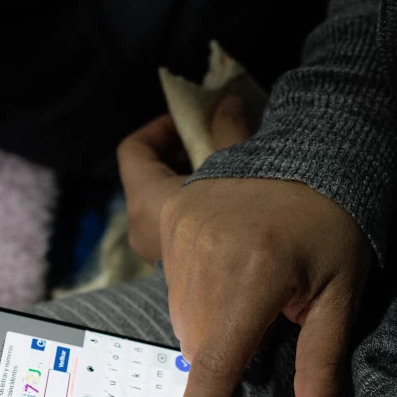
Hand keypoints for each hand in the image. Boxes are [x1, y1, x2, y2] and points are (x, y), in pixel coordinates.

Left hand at [117, 96, 250, 262]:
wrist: (263, 294)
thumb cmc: (247, 229)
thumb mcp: (240, 166)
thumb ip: (227, 131)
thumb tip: (227, 102)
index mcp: (146, 202)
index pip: (134, 151)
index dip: (160, 129)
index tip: (190, 121)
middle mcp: (143, 233)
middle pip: (148, 179)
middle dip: (179, 157)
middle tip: (214, 144)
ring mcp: (160, 257)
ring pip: (164, 207)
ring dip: (191, 186)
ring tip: (229, 173)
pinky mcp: (181, 275)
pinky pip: (178, 232)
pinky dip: (198, 214)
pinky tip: (234, 207)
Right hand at [159, 177, 371, 396]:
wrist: (315, 151)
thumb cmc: (338, 227)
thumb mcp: (342, 295)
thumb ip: (323, 364)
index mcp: (256, 276)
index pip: (217, 363)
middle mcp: (208, 253)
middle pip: (201, 344)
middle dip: (230, 348)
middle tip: (272, 309)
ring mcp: (183, 230)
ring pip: (183, 317)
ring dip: (212, 320)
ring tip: (254, 279)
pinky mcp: (171, 215)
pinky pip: (168, 279)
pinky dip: (193, 293)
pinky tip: (217, 271)